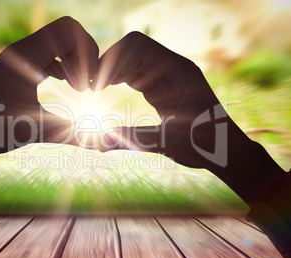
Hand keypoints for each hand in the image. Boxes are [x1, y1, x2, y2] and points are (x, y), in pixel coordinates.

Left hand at [0, 17, 98, 191]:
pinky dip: (60, 67)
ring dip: (72, 62)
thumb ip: (73, 135)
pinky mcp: (15, 69)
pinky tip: (64, 87)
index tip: (88, 83)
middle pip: (66, 33)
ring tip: (78, 89)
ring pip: (56, 44)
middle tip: (86, 87)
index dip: (88, 52)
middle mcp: (22, 50)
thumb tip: (105, 147)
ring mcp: (17, 58)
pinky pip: (46, 56)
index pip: (70, 29)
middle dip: (84, 56)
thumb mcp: (34, 130)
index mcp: (27, 55)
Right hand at [95, 32, 284, 202]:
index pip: (137, 47)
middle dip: (108, 64)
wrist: (226, 149)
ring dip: (113, 70)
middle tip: (92, 87)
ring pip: (132, 58)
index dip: (112, 60)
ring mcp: (168, 75)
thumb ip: (132, 139)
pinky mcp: (163, 85)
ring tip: (96, 90)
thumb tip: (97, 144)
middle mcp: (173, 67)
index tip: (97, 84)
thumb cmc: (205, 146)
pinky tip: (109, 90)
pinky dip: (120, 78)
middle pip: (132, 48)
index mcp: (178, 72)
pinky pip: (137, 72)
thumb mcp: (167, 143)